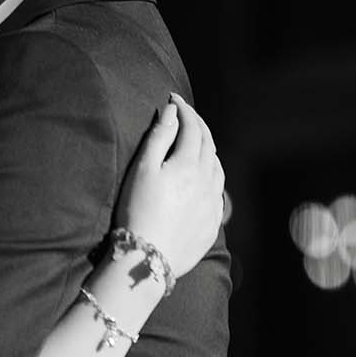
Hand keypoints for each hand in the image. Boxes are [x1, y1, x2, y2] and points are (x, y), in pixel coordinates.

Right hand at [115, 93, 224, 279]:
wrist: (147, 258)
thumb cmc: (137, 211)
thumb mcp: (142, 170)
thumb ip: (159, 137)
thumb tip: (172, 112)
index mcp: (189, 164)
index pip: (192, 127)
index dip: (184, 110)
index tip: (173, 98)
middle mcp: (207, 181)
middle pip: (208, 144)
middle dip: (197, 125)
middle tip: (185, 116)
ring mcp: (212, 203)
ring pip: (217, 167)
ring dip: (208, 150)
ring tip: (195, 144)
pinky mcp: (212, 223)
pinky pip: (218, 192)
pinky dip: (212, 176)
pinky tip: (203, 179)